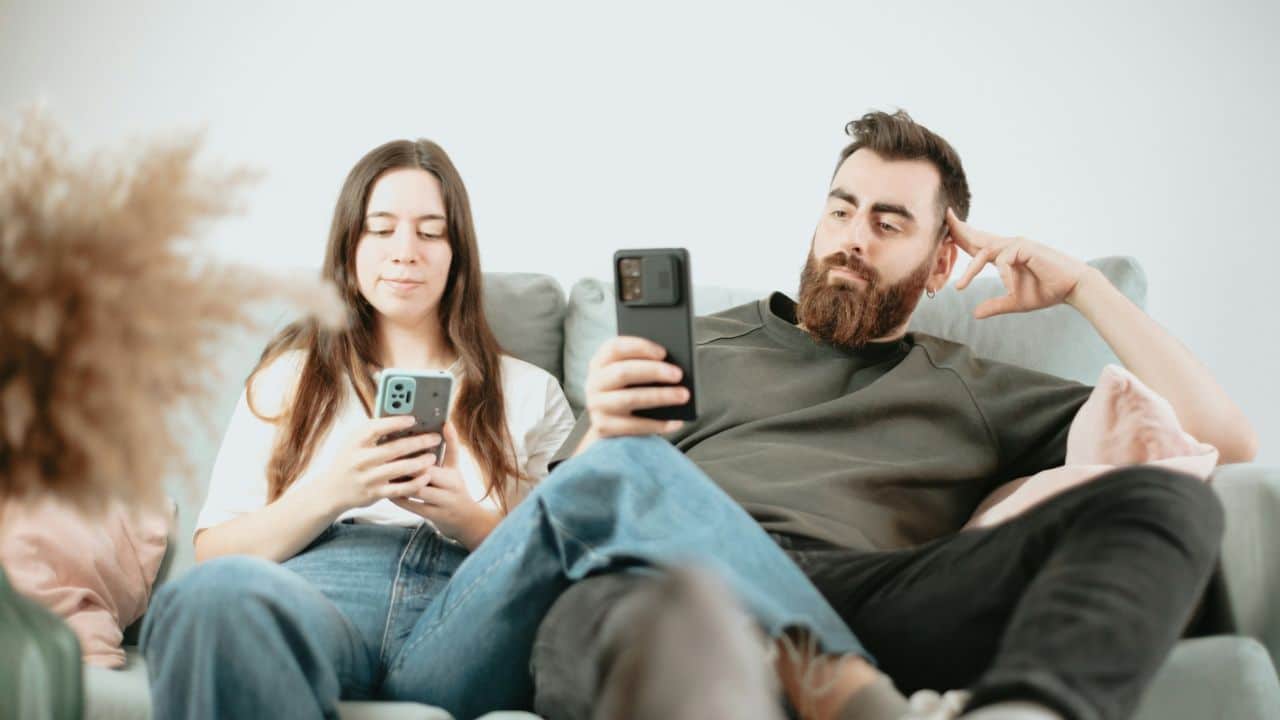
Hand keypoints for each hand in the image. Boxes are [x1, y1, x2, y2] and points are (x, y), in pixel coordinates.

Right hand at [310, 415, 441, 517]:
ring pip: (400, 469)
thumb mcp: (353, 442)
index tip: (413, 419)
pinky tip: (426, 476)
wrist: (331, 490)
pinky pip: (400, 489)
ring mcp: (368, 478)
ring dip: (420, 462)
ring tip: (433, 457)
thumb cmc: (349, 460)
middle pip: (395, 448)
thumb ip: (373, 431)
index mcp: (355, 442)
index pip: (376, 427)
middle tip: (435, 438)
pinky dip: (416, 482)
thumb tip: (401, 416)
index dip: (396, 422)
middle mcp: (360, 459)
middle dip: (418, 442)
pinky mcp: (375, 493)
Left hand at [391, 423, 498, 548]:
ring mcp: (439, 504)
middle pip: (425, 475)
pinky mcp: (430, 516)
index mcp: (452, 475)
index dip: (417, 454)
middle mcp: (448, 490)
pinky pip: (411, 506)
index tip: (401, 443)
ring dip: (400, 481)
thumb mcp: (455, 467)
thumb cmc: (456, 488)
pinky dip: (398, 496)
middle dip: (407, 466)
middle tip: (387, 456)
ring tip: (385, 471)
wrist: (466, 520)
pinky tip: (386, 488)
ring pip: (417, 491)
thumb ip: (451, 445)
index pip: (434, 462)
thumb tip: (446, 422)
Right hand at [579, 336, 687, 450]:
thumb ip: (644, 365)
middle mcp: (594, 383)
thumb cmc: (629, 393)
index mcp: (600, 362)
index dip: (639, 347)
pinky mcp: (604, 428)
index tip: (664, 352)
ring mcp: (597, 406)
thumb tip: (672, 365)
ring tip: (683, 395)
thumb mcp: (631, 375)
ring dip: (660, 396)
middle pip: (623, 372)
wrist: (613, 428)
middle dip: (653, 371)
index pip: (615, 347)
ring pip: (630, 398)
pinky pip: (634, 426)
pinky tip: (676, 421)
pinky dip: (657, 424)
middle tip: (678, 374)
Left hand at [947, 207, 1095, 318]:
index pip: (977, 244)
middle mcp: (1009, 246)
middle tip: (945, 217)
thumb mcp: (1015, 301)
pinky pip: (1004, 260)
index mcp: (1004, 255)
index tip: (946, 227)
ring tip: (960, 287)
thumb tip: (975, 314)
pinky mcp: (1025, 247)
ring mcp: (1017, 244)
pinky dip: (1004, 275)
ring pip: (985, 252)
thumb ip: (995, 306)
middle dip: (959, 228)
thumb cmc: (1046, 291)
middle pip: (977, 236)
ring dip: (971, 270)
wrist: (1072, 288)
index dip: (961, 235)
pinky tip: (1010, 288)